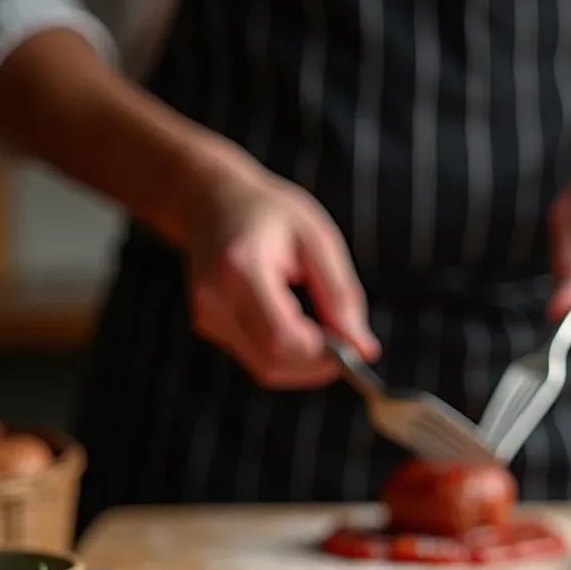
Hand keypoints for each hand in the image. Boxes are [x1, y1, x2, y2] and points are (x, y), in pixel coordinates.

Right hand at [186, 150, 376, 387]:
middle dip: (317, 366)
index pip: (281, 338)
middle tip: (347, 346)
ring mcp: (208, 316)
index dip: (321, 355)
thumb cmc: (269, 213)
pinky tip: (299, 327)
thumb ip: (340, 296)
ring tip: (325, 332)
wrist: (210, 200)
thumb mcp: (317, 240)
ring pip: (266, 368)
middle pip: (273, 361)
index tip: (353, 348)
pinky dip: (288, 355)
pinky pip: (257, 359)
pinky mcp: (209, 327)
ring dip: (304, 364)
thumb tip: (362, 349)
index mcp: (241, 268)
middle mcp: (216, 298)